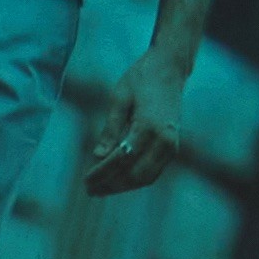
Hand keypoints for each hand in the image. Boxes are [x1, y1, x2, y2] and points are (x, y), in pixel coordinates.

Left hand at [80, 49, 196, 192]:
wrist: (170, 68)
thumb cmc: (141, 78)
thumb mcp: (119, 98)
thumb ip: (110, 129)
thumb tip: (98, 156)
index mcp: (149, 126)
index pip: (121, 159)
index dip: (102, 173)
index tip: (85, 180)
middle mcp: (164, 140)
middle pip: (135, 175)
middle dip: (111, 185)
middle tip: (90, 190)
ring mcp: (171, 145)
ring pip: (146, 178)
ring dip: (123, 186)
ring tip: (101, 189)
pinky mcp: (173, 147)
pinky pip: (153, 172)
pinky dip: (135, 179)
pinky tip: (118, 180)